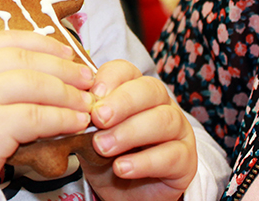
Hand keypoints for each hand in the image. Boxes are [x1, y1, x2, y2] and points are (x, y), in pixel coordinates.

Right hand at [0, 31, 94, 191]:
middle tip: (87, 78)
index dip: (43, 44)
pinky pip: (37, 118)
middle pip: (26, 60)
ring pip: (36, 86)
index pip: (8, 40)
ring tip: (87, 103)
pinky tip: (76, 123)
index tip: (67, 51)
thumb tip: (45, 68)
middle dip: (63, 68)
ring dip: (68, 94)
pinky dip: (62, 119)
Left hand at [81, 60, 196, 200]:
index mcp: (134, 88)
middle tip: (98, 119)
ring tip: (103, 147)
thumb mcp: (90, 133)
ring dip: (129, 133)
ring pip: (163, 120)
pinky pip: (171, 155)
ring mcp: (177, 129)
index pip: (126, 70)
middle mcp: (160, 103)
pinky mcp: (186, 159)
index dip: (109, 79)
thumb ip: (85, 118)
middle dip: (122, 102)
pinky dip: (144, 162)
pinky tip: (122, 168)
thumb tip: (72, 108)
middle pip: (149, 89)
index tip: (92, 95)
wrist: (125, 191)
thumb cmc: (106, 154)